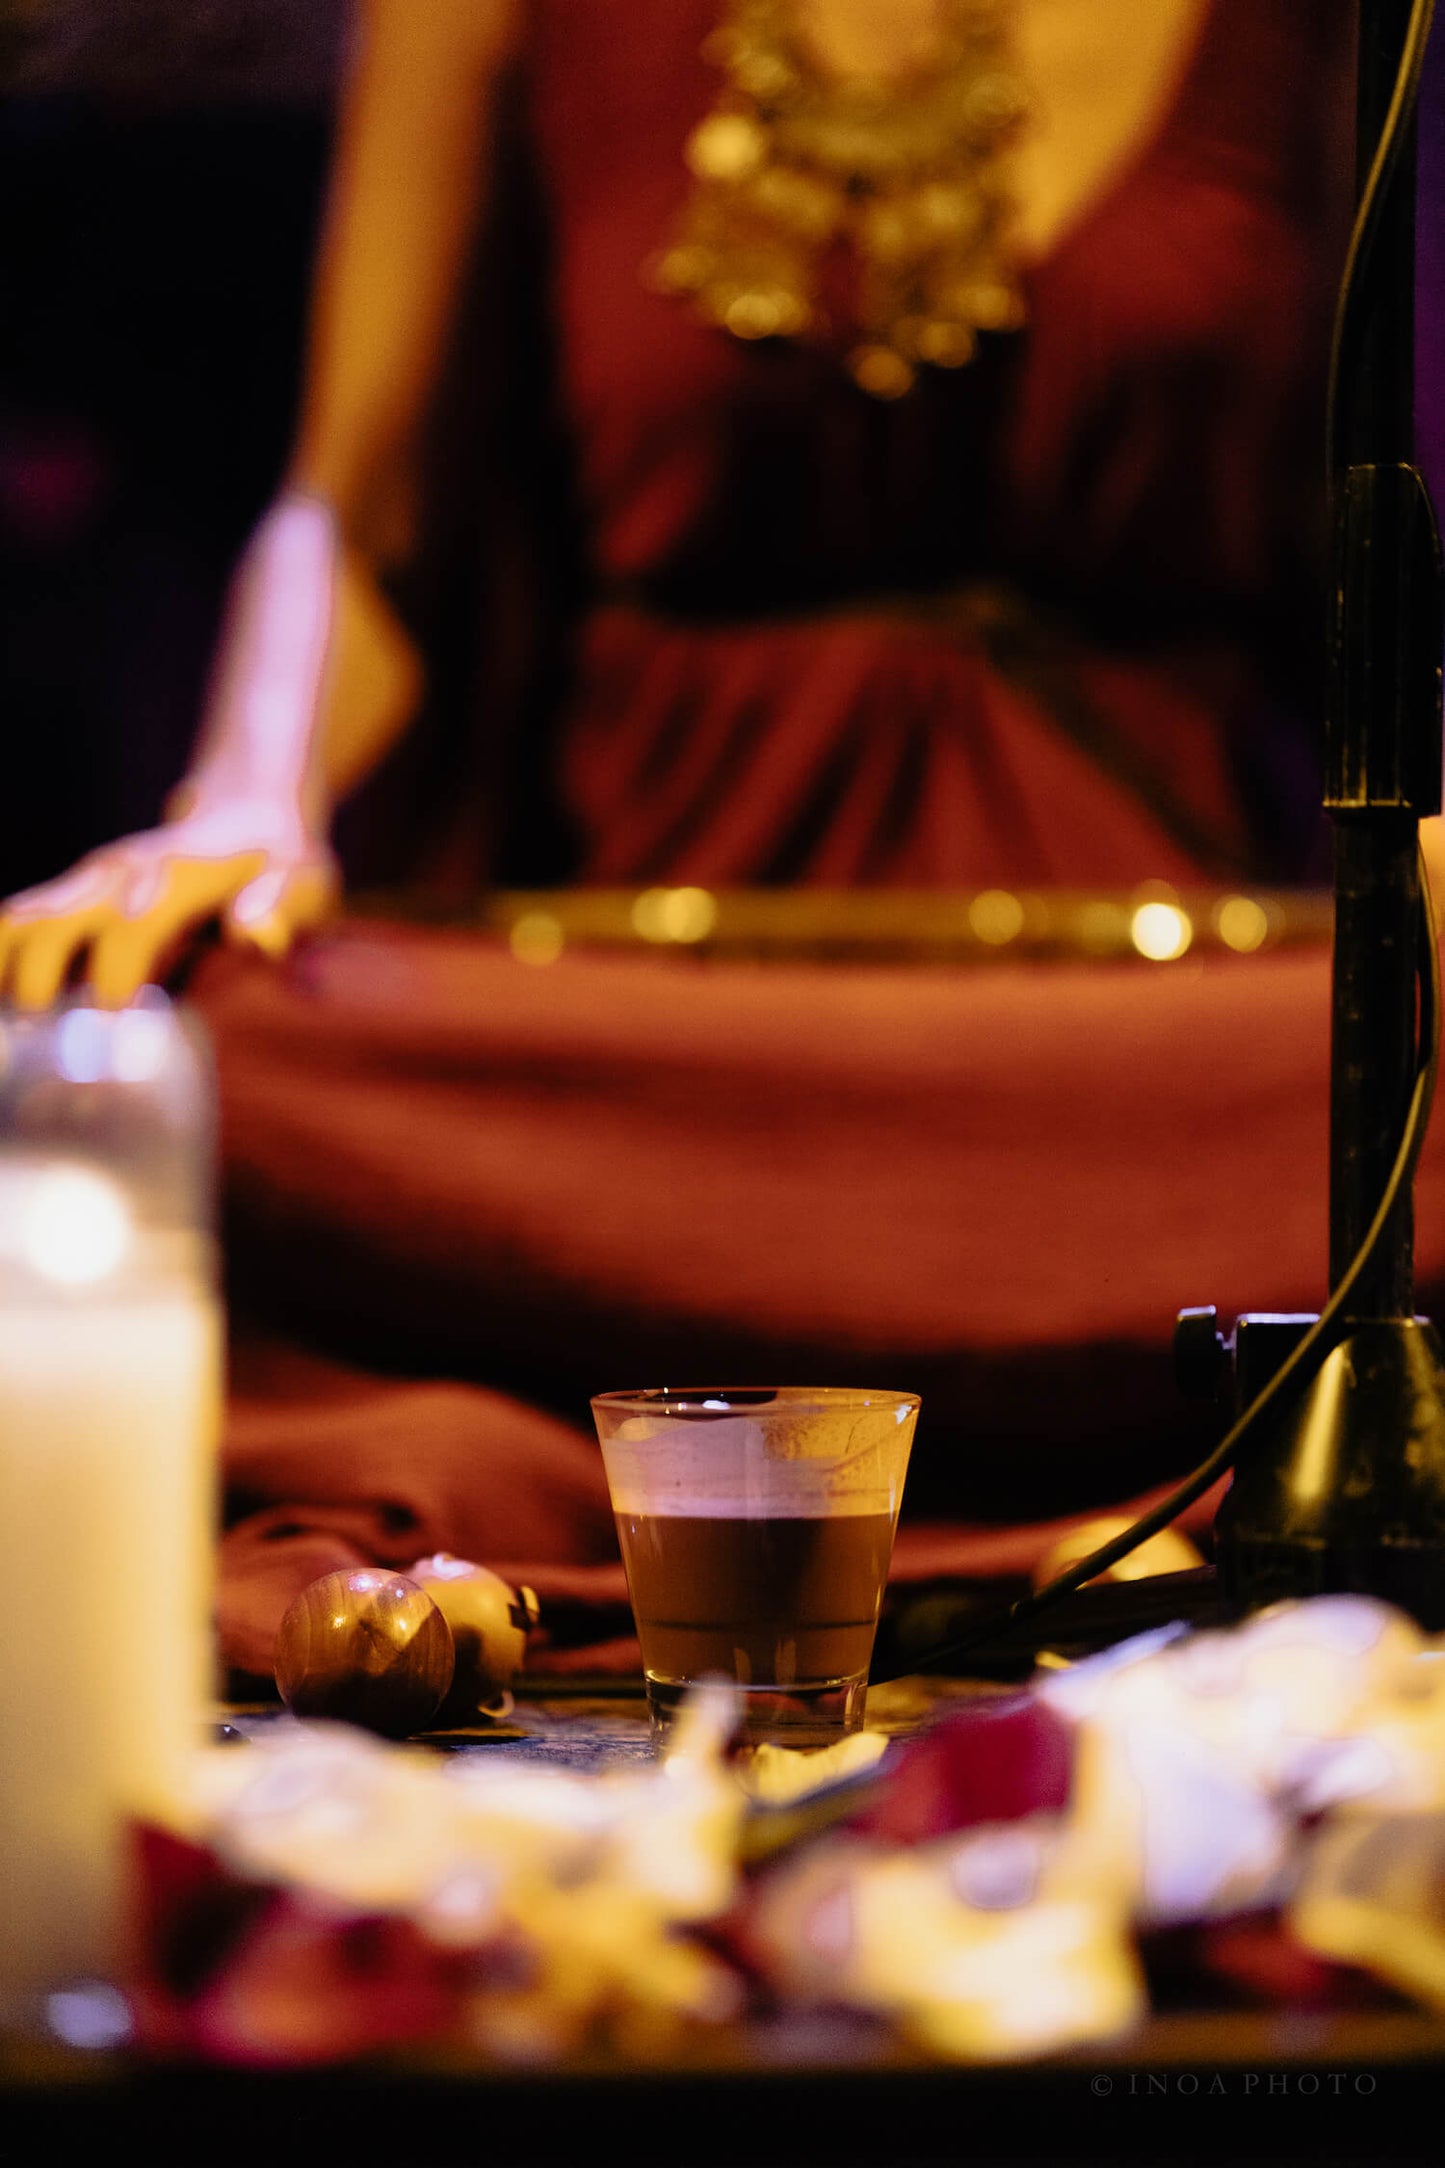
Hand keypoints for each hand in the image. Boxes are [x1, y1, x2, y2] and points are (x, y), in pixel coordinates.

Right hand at [0, 795, 337, 1010]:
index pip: (133, 923)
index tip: (110, 1021)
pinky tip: (9, 1023)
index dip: (117, 971)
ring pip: (21, 921)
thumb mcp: (302, 879)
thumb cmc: (279, 862)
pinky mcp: (69, 901)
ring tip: (12, 1038)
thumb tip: (257, 936)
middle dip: (38, 978)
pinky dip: (3, 964)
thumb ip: (280, 906)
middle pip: (54, 922)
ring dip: (6, 971)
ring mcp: (86, 887)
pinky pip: (15, 928)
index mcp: (174, 876)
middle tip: (38, 1040)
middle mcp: (117, 877)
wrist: (247, 816)